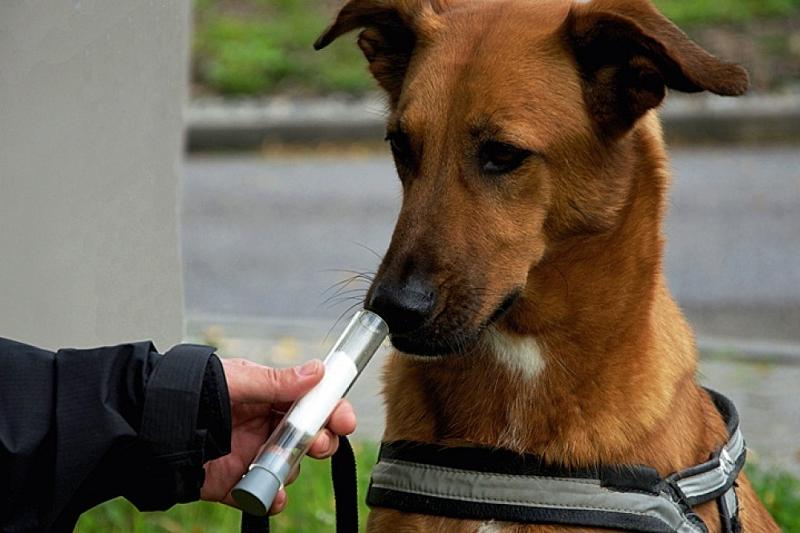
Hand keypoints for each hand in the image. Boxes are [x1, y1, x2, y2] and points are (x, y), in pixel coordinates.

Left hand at [200, 358, 356, 513]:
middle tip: (318, 444)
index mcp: (271, 397)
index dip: (332, 411)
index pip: (313, 404)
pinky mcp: (235, 481)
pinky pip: (262, 493)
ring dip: (292, 468)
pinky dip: (270, 497)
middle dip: (321, 441)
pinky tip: (270, 495)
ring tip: (280, 464)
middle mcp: (266, 426)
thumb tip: (318, 370)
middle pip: (310, 437)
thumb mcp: (240, 380)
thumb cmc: (194, 390)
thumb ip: (278, 381)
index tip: (344, 420)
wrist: (152, 423)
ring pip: (290, 466)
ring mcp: (253, 454)